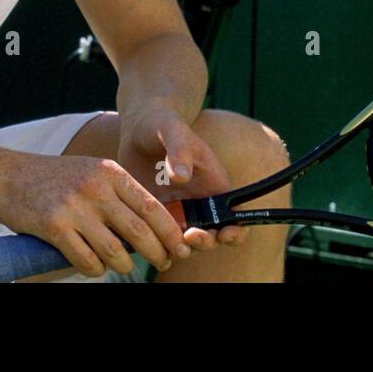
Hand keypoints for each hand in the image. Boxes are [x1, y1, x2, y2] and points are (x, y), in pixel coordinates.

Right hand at [0, 150, 189, 277]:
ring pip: (115, 251)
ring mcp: (74, 208)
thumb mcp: (92, 172)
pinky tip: (95, 266)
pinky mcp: (53, 227)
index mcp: (110, 172)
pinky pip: (86, 260)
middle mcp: (95, 188)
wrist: (6, 175)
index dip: (171, 232)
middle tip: (163, 262)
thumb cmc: (54, 178)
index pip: (152, 206)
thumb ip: (119, 193)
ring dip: (125, 266)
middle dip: (157, 252)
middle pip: (139, 231)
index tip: (180, 246)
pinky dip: (96, 270)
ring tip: (125, 267)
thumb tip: (153, 225)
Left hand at [118, 107, 248, 252]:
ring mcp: (176, 211)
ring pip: (183, 243)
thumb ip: (179, 149)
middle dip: (204, 242)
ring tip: (166, 240)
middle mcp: (199, 203)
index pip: (235, 216)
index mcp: (214, 185)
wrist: (137, 127)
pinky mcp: (155, 214)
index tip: (224, 233)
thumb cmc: (162, 124)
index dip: (235, 231)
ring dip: (178, 247)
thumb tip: (181, 177)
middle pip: (211, 236)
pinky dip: (154, 243)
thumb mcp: (172, 130)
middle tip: (189, 236)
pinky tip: (144, 238)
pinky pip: (158, 237)